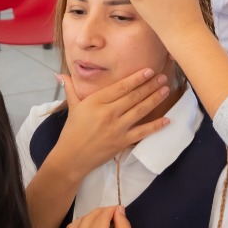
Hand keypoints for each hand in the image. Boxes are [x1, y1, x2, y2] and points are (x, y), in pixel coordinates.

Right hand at [51, 67, 171, 183]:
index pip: (120, 87)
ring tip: (165, 89)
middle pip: (133, 96)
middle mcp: (108, 113)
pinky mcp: (122, 142)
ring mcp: (117, 128)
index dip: (136, 78)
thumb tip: (60, 74)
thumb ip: (71, 88)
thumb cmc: (72, 131)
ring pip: (140, 110)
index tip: (149, 70)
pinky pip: (142, 132)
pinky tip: (167, 119)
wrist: (72, 157)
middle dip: (150, 85)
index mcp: (96, 101)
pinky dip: (156, 126)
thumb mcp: (72, 107)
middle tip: (163, 77)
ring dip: (155, 99)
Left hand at [67, 206, 146, 227]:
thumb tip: (118, 210)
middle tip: (114, 216)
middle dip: (100, 213)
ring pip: (75, 225)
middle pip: (88, 218)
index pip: (102, 215)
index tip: (120, 210)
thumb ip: (122, 223)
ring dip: (87, 219)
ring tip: (101, 223)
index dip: (112, 210)